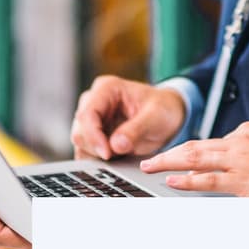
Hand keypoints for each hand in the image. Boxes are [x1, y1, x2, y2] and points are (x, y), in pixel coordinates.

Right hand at [70, 76, 185, 159]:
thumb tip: (115, 146)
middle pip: (80, 130)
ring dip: (96, 155)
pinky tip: (115, 160)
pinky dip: (97, 160)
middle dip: (96, 148)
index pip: (87, 114)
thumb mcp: (156, 117)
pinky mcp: (94, 134)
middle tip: (116, 157)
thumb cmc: (163, 109)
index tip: (107, 153)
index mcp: (107, 88)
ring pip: (81, 143)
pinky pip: (87, 151)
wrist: (169, 115)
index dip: (93, 136)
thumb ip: (136, 130)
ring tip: (119, 157)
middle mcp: (94, 101)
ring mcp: (92, 118)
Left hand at [139, 122, 248, 196]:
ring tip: (151, 167)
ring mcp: (241, 161)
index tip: (178, 159)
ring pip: (196, 159)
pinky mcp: (244, 183)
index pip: (214, 143)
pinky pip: (209, 181)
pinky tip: (173, 181)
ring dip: (170, 163)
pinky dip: (188, 180)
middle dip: (170, 153)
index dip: (193, 154)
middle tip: (150, 159)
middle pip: (196, 146)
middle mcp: (241, 142)